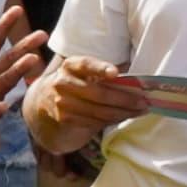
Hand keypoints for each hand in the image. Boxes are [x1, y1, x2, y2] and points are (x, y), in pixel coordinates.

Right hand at [33, 52, 149, 144]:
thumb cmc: (74, 85)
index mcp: (70, 66)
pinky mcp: (66, 119)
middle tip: (144, 101)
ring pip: (100, 110)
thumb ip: (104, 73)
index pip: (85, 64)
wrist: (42, 104)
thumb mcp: (83, 74)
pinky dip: (113, 120)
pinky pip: (95, 121)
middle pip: (99, 93)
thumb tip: (137, 77)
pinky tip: (124, 116)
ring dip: (124, 112)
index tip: (115, 73)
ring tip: (141, 110)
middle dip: (125, 99)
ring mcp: (62, 103)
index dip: (100, 68)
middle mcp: (62, 83)